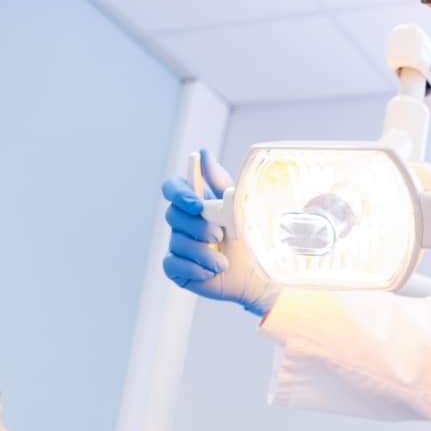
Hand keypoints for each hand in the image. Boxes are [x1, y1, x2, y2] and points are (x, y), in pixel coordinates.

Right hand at [162, 148, 278, 317]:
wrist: (259, 276)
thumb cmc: (250, 240)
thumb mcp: (238, 207)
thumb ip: (219, 182)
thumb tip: (203, 153)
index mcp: (197, 204)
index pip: (173, 188)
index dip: (179, 193)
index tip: (196, 204)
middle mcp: (184, 223)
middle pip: (172, 215)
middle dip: (197, 226)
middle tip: (219, 235)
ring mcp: (179, 245)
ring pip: (176, 242)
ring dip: (202, 252)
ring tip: (223, 262)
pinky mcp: (178, 268)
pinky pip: (172, 264)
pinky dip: (193, 268)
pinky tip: (210, 272)